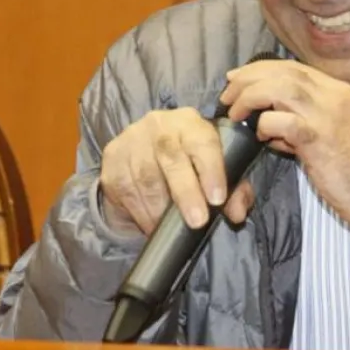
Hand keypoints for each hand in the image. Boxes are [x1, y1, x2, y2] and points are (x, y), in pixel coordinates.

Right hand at [98, 108, 254, 236]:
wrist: (145, 153)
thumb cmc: (189, 163)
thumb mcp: (216, 172)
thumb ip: (233, 190)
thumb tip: (237, 213)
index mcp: (190, 122)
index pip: (203, 141)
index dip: (212, 170)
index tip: (218, 199)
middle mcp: (159, 124)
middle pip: (171, 156)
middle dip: (186, 192)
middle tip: (198, 221)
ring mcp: (131, 139)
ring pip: (145, 176)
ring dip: (160, 209)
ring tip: (172, 228)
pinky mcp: (112, 158)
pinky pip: (126, 189)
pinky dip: (141, 212)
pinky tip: (151, 224)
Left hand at [219, 60, 349, 233]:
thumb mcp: (332, 137)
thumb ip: (302, 125)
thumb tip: (268, 125)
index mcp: (338, 91)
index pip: (293, 68)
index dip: (260, 69)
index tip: (237, 78)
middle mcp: (334, 96)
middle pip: (282, 72)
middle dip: (248, 78)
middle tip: (227, 93)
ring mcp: (328, 115)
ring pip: (280, 89)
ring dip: (250, 97)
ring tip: (235, 112)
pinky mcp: (320, 139)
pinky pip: (282, 122)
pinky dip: (264, 125)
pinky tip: (260, 138)